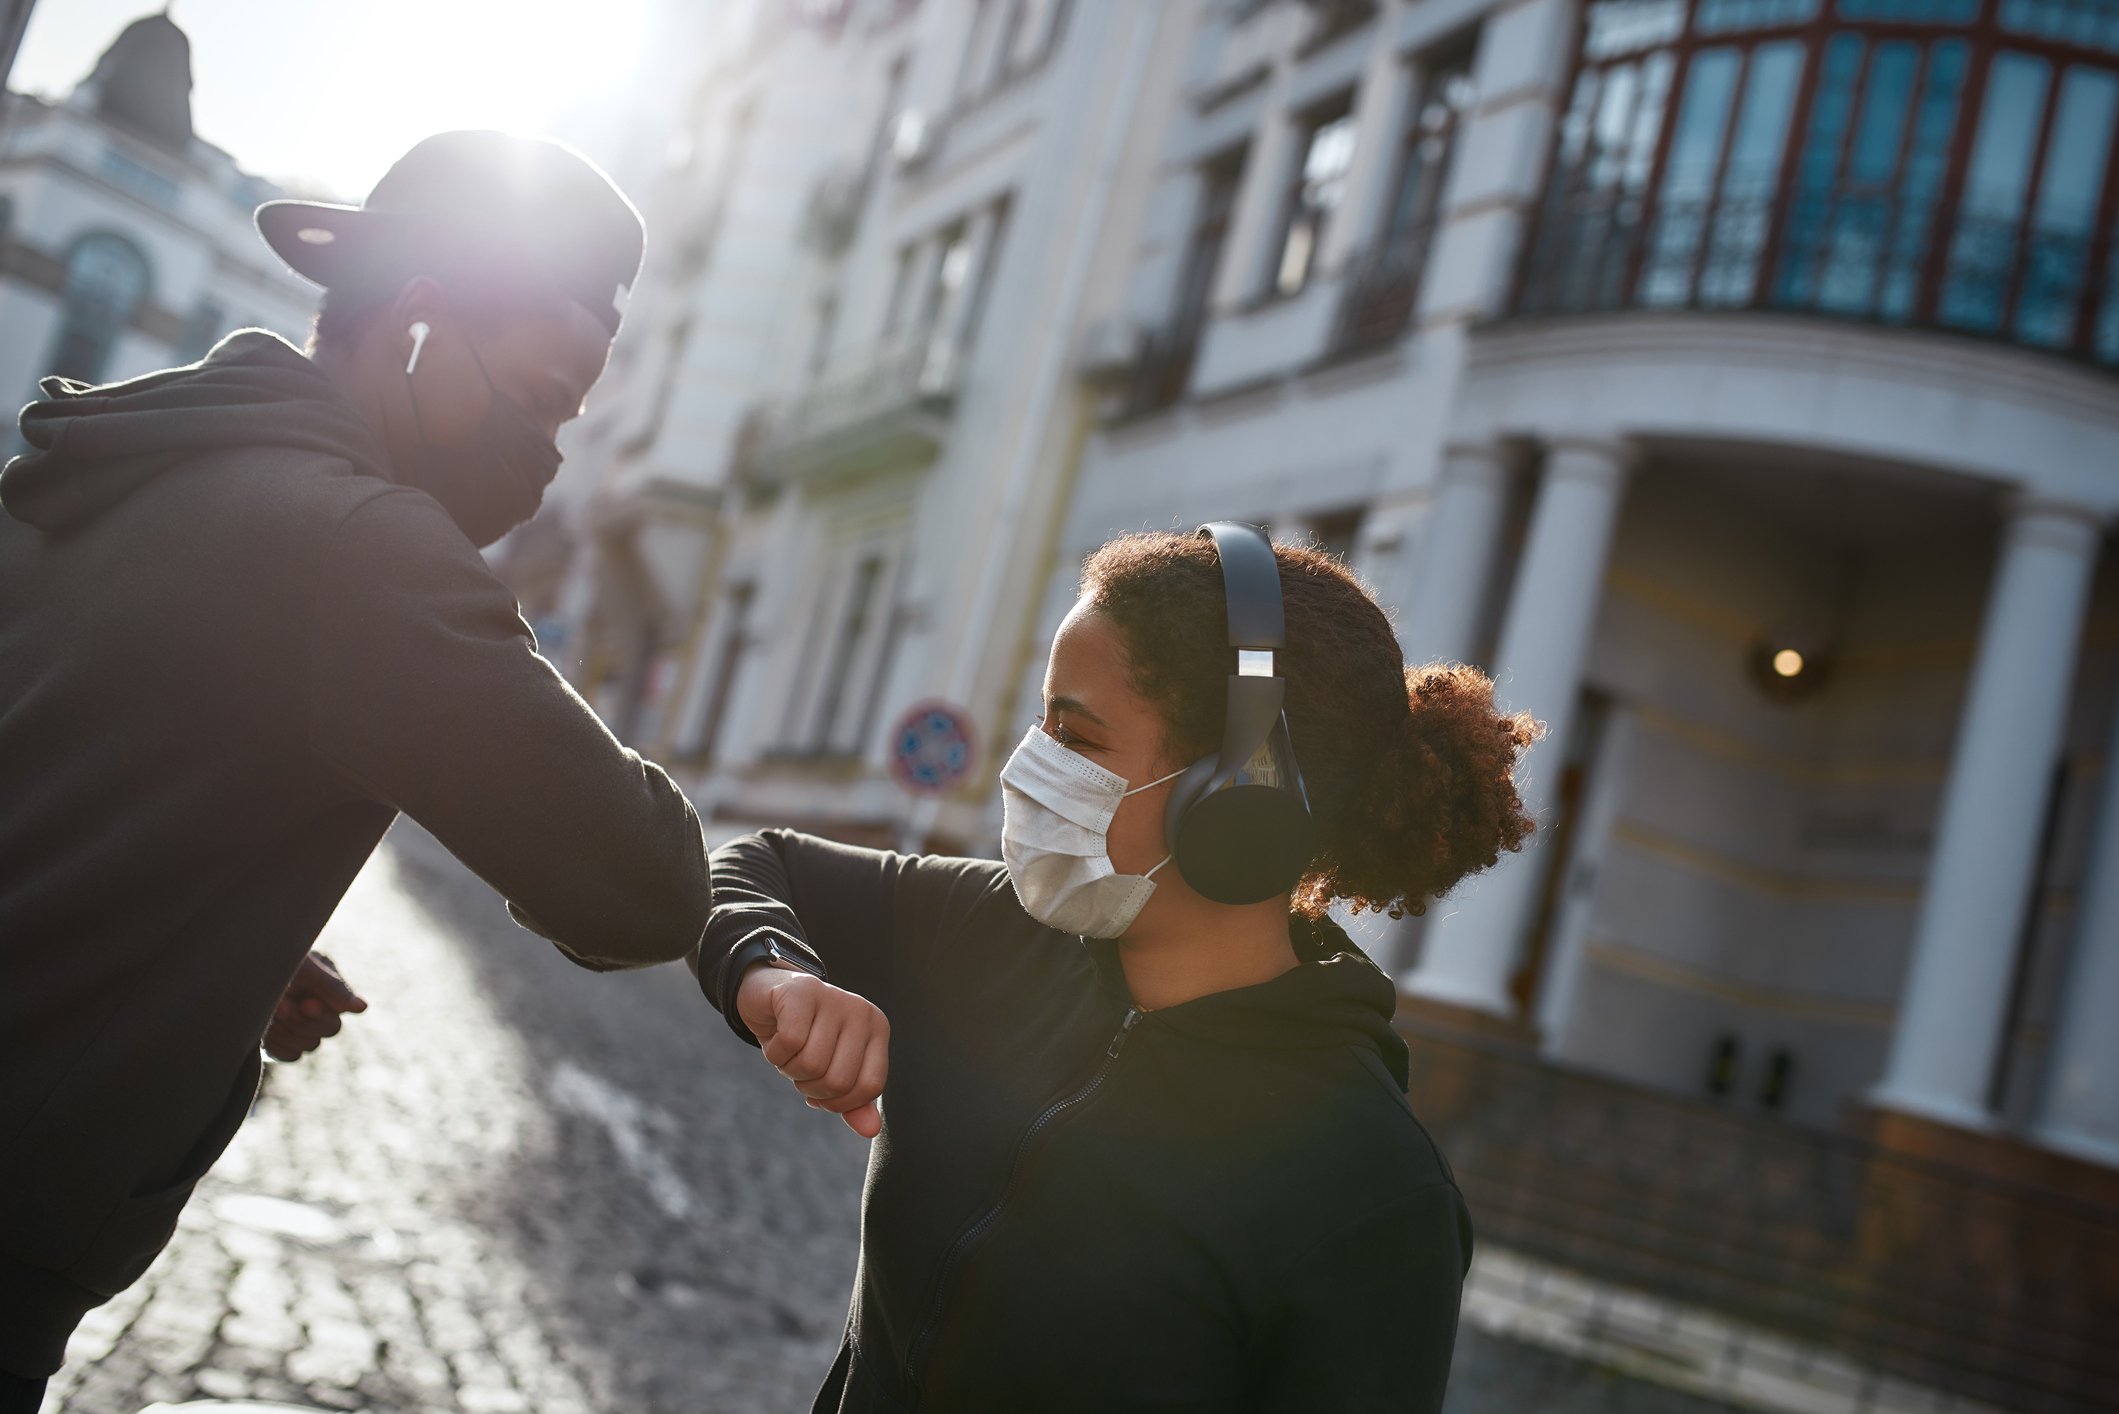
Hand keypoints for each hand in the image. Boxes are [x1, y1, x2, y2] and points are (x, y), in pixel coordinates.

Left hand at [263, 951, 367, 1061]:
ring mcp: (297, 1025)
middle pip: (329, 1031)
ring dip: (288, 1032)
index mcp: (324, 983)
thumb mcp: (301, 968)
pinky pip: (291, 1055)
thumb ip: (333, 987)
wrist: (223, 970)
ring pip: (310, 1045)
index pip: (340, 1011)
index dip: (322, 1012)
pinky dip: (279, 1045)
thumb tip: (362, 1008)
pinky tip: (266, 1031)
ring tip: (269, 1015)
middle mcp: (315, 1004)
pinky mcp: (280, 1042)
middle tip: (279, 1008)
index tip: (304, 1002)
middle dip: (302, 1021)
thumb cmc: (263, 959)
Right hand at [736, 964, 888, 1137]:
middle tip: (799, 1067)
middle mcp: (862, 1011)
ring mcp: (834, 998)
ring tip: (788, 1052)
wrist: (769, 995)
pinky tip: (775, 1038)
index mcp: (877, 1029)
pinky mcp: (803, 991)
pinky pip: (790, 1043)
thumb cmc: (805, 1036)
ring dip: (789, 1069)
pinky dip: (775, 1053)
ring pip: (812, 1064)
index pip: (870, 1087)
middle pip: (838, 1080)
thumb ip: (852, 1101)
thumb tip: (871, 1129)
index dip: (839, 1102)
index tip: (820, 1092)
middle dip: (810, 1086)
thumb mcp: (830, 1070)